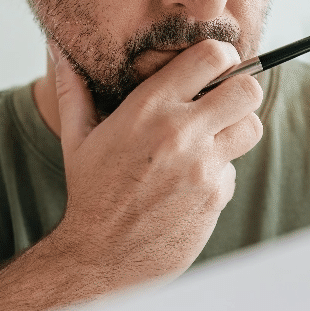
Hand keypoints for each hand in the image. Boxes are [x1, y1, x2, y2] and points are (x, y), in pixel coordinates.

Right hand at [47, 39, 263, 287]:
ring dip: (236, 132)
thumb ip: (74, 90)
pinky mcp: (215, 196)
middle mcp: (180, 133)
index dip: (221, 59)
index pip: (211, 57)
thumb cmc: (89, 195)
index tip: (213, 69)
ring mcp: (202, 167)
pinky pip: (233, 171)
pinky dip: (218, 175)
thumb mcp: (77, 139)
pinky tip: (190, 185)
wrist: (99, 257)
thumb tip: (59, 52)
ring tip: (210, 142)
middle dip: (240, 92)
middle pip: (247, 90)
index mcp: (148, 108)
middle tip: (223, 104)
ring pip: (250, 128)